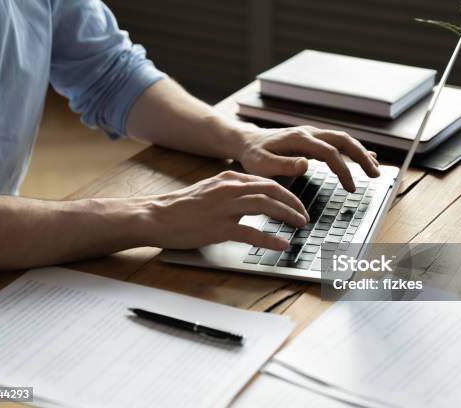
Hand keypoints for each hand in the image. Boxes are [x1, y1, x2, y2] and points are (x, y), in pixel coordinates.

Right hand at [139, 171, 309, 249]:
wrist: (156, 215)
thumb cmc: (181, 207)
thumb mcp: (210, 190)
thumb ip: (232, 192)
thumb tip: (254, 200)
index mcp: (229, 179)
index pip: (267, 182)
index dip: (287, 193)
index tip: (296, 204)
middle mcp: (230, 189)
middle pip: (272, 191)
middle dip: (293, 203)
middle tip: (304, 216)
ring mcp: (225, 208)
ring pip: (267, 206)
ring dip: (288, 216)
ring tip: (300, 225)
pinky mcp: (219, 227)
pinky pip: (251, 233)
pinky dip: (270, 238)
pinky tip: (282, 244)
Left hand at [236, 125, 379, 191]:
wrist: (246, 141)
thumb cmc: (253, 155)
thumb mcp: (262, 164)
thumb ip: (283, 165)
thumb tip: (305, 164)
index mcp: (299, 139)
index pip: (329, 152)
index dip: (343, 170)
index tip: (351, 187)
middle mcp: (309, 132)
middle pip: (343, 140)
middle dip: (362, 157)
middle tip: (375, 175)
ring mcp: (312, 134)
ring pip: (343, 139)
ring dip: (361, 153)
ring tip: (375, 170)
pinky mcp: (312, 139)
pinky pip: (337, 142)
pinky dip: (353, 150)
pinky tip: (367, 156)